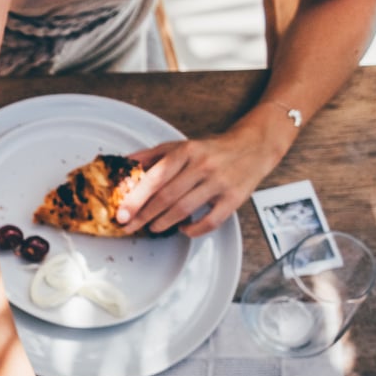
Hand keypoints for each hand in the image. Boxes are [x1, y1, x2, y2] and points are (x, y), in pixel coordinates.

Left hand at [118, 113, 293, 237]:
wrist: (253, 146)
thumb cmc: (212, 149)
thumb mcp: (181, 145)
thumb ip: (152, 155)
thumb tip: (124, 163)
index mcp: (187, 151)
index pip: (156, 177)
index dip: (136, 198)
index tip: (122, 213)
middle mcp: (203, 166)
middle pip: (166, 197)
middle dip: (143, 215)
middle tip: (130, 226)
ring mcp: (219, 182)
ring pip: (184, 209)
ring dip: (163, 223)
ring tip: (152, 227)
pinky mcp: (234, 198)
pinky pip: (210, 221)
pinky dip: (193, 230)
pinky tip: (183, 228)